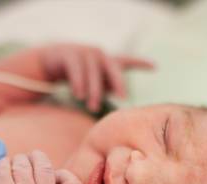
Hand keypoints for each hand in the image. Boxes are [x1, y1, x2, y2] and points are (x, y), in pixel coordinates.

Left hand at [0, 151, 82, 183]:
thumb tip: (48, 166)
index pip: (73, 182)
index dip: (64, 175)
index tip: (55, 179)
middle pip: (43, 163)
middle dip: (37, 160)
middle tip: (31, 167)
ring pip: (23, 161)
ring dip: (19, 162)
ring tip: (17, 170)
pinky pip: (5, 165)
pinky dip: (4, 164)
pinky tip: (6, 171)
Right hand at [39, 43, 153, 111]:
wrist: (51, 60)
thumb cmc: (79, 75)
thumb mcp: (95, 82)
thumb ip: (108, 89)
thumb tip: (122, 109)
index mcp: (108, 61)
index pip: (127, 61)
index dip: (141, 63)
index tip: (156, 67)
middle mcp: (99, 54)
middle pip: (113, 67)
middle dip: (118, 82)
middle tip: (123, 98)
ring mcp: (84, 52)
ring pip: (93, 72)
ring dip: (93, 91)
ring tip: (92, 107)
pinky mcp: (68, 54)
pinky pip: (76, 69)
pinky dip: (78, 83)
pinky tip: (78, 96)